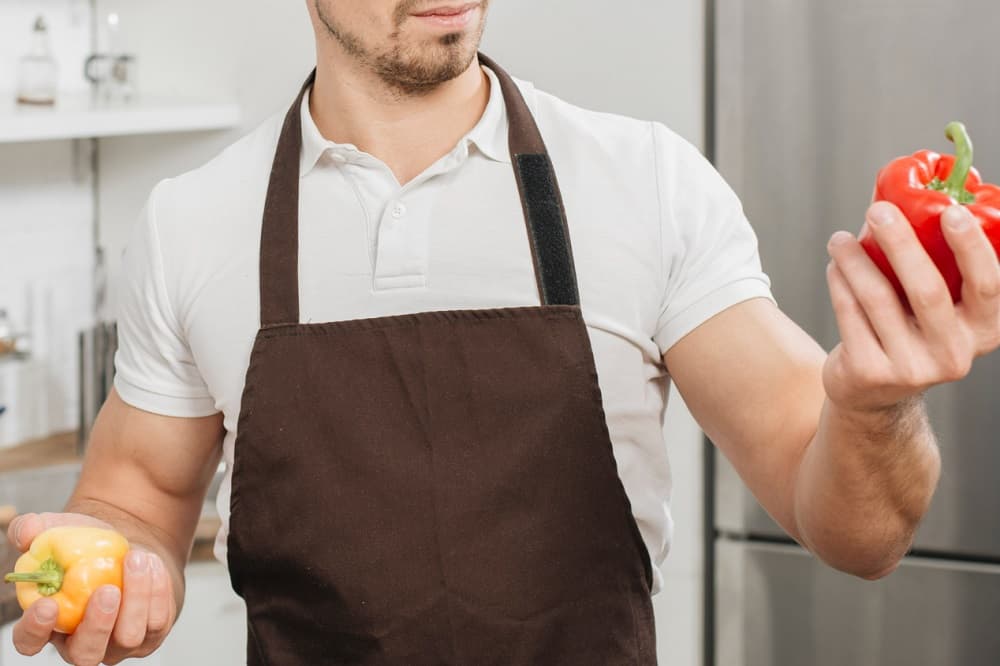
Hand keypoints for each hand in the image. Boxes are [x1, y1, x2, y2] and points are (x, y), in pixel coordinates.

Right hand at [6, 512, 175, 665]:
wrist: (128, 550)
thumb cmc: (84, 547)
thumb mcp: (57, 531)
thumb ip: (32, 530)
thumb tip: (28, 532)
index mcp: (48, 625)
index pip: (30, 642)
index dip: (35, 630)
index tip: (47, 604)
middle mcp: (82, 643)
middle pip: (86, 654)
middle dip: (98, 624)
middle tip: (107, 590)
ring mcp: (118, 644)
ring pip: (129, 637)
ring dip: (136, 596)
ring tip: (136, 557)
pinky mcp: (151, 635)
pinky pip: (157, 622)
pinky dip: (157, 590)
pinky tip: (151, 563)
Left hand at [823, 201, 999, 411]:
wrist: (873, 392)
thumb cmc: (908, 329)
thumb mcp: (933, 305)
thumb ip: (932, 259)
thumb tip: (901, 193)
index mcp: (983, 330)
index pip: (988, 285)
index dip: (972, 248)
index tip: (951, 211)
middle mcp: (954, 354)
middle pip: (928, 290)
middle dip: (901, 243)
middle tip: (879, 210)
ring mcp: (912, 369)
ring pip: (879, 300)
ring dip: (855, 260)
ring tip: (839, 239)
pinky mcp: (870, 373)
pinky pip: (850, 315)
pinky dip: (840, 284)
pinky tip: (835, 266)